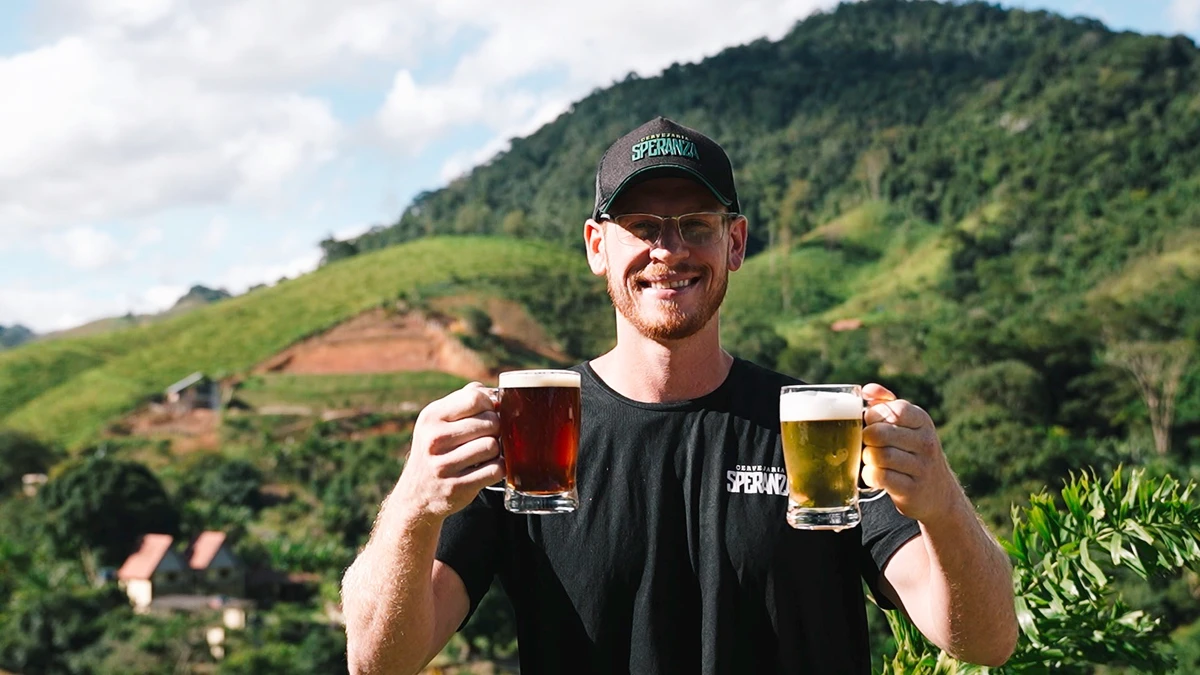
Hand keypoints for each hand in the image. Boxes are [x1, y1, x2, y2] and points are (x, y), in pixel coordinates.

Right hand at [394, 382, 503, 522]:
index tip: (488, 413)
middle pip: (489, 422)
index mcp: (431, 417)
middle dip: (495, 429)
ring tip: (486, 453)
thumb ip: (463, 400)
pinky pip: (495, 470)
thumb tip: (492, 393)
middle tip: (488, 436)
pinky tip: (488, 467)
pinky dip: (498, 467)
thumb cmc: (435, 450)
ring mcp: (444, 465)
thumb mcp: (438, 422)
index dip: (490, 404)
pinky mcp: (457, 487)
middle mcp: (434, 440)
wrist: (417, 495)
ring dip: (496, 450)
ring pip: (493, 446)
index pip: (475, 398)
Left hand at [861, 383, 963, 524]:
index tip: (870, 423)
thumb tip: (867, 389)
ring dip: (867, 457)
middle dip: (865, 438)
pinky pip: (880, 477)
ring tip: (870, 458)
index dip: (874, 415)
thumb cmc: (912, 452)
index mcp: (922, 421)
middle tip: (867, 443)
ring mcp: (921, 467)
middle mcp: (925, 442)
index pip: (893, 409)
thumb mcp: (907, 425)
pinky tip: (872, 474)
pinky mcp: (912, 490)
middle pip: (879, 434)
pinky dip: (869, 475)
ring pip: (879, 456)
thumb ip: (885, 403)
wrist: (938, 493)